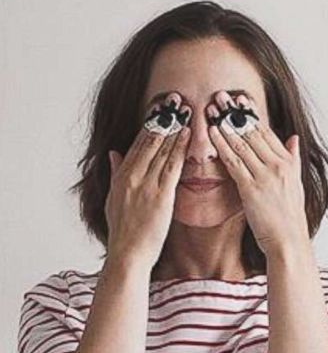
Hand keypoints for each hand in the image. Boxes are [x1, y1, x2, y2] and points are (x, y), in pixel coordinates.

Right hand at [105, 92, 190, 269]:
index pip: (138, 142)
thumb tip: (114, 153)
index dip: (151, 123)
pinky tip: (189, 136)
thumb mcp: (114, 199)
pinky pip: (172, 167)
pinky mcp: (160, 196)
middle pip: (150, 140)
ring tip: (186, 109)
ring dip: (175, 128)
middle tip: (175, 98)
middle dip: (164, 118)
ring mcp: (146, 185)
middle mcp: (132, 176)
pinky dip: (180, 149)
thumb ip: (115, 173)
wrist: (128, 253)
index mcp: (122, 175)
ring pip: (162, 149)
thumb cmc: (124, 231)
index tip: (161, 107)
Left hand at [206, 91, 308, 255]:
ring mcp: (265, 176)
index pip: (267, 132)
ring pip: (242, 144)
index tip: (239, 100)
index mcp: (288, 164)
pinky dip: (222, 146)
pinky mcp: (251, 188)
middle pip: (253, 133)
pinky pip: (234, 162)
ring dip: (225, 124)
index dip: (251, 115)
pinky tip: (211, 133)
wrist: (289, 241)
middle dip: (235, 113)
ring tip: (212, 108)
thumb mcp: (297, 184)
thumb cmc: (289, 217)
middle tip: (220, 96)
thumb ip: (294, 159)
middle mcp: (278, 166)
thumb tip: (294, 138)